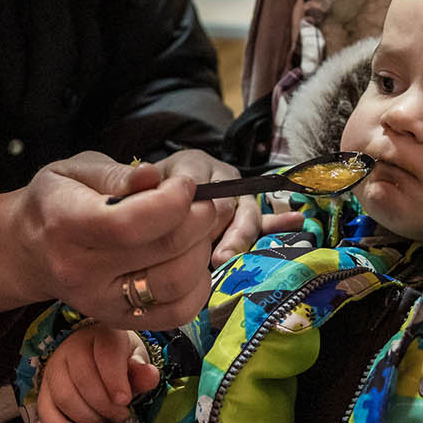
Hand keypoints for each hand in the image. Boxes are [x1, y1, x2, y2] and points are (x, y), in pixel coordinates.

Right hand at [0, 151, 228, 329]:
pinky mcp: (122, 321)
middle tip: (204, 199)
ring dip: (203, 249)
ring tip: (198, 227)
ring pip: (177, 283)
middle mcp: (82, 271)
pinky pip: (179, 312)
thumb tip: (153, 176)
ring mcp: (102, 303)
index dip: (172, 201)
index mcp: (66, 224)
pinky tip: (190, 258)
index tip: (186, 182)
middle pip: (164, 250)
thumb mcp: (75, 170)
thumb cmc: (56, 201)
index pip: (130, 223)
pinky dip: (199, 283)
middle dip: (200, 218)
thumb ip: (117, 174)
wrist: (28, 250)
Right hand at [35, 324, 159, 422]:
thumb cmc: (120, 362)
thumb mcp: (136, 362)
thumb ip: (141, 372)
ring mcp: (54, 368)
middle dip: (105, 405)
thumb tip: (150, 375)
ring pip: (65, 397)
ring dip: (89, 417)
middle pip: (83, 380)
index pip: (105, 353)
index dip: (114, 378)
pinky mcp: (44, 389)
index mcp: (101, 335)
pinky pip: (46, 412)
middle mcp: (72, 347)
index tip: (124, 401)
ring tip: (106, 419)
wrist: (98, 360)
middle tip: (121, 415)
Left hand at [144, 150, 300, 266]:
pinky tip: (297, 222)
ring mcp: (235, 197)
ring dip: (239, 238)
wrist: (142, 195)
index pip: (198, 184)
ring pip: (247, 215)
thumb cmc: (134, 192)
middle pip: (226, 203)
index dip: (191, 209)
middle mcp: (218, 176)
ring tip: (225, 258)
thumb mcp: (126, 182)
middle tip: (208, 255)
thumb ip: (131, 182)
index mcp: (192, 164)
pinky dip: (279, 223)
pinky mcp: (244, 215)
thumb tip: (145, 174)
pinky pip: (266, 219)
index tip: (182, 232)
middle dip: (217, 230)